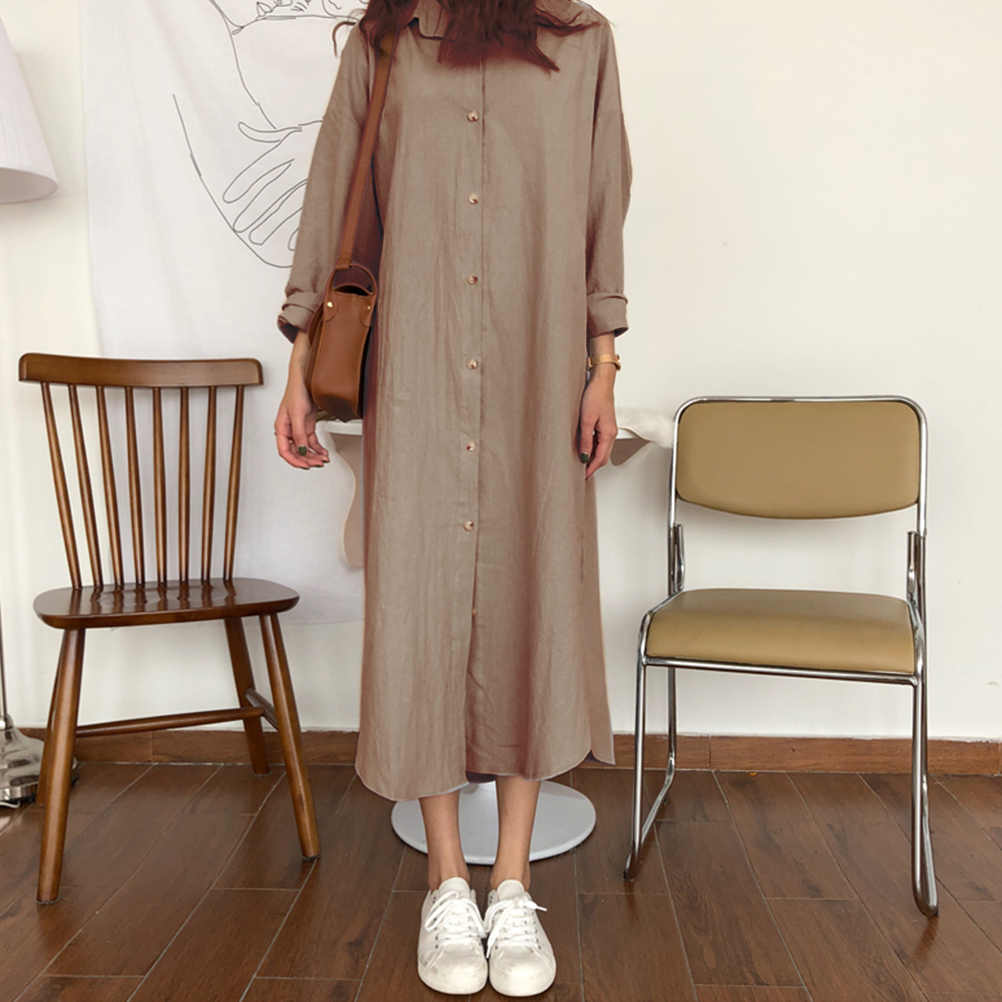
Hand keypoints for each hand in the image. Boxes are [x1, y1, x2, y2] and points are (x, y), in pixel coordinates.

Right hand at [274, 331, 330, 468]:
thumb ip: (298, 434)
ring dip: (313, 455)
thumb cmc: (296, 392)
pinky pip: (311, 441)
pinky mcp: (307, 425)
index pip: (284, 450)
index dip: (294, 460)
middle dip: (306, 459)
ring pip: (304, 448)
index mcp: (281, 428)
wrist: (305, 380)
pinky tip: (323, 452)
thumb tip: (301, 450)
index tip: (305, 465)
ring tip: (323, 460)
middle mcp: (289, 430)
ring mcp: (298, 428)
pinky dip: (318, 448)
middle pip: (295, 451)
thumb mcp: (297, 414)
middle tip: (317, 464)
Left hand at [578, 364, 616, 480]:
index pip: (600, 459)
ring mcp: (608, 429)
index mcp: (608, 434)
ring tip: (580, 463)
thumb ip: (585, 440)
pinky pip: (599, 441)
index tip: (582, 476)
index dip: (591, 469)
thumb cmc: (595, 396)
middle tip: (580, 473)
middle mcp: (610, 433)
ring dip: (592, 457)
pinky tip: (584, 448)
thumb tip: (583, 456)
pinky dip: (592, 448)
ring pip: (601, 449)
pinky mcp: (604, 424)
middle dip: (592, 466)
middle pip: (602, 456)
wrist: (601, 381)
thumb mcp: (586, 420)